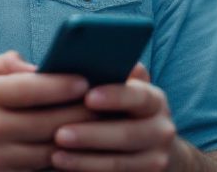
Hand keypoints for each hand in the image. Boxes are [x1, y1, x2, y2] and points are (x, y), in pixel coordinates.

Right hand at [0, 51, 98, 170]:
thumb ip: (3, 65)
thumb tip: (38, 65)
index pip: (30, 89)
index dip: (61, 84)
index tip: (87, 78)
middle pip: (48, 122)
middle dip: (82, 111)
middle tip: (109, 101)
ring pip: (50, 149)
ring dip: (79, 137)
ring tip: (104, 124)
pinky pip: (41, 168)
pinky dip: (63, 156)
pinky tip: (81, 146)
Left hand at [50, 64, 178, 170]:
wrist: (152, 149)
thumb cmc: (122, 110)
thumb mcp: (123, 89)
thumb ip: (111, 74)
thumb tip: (81, 57)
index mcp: (154, 100)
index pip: (139, 96)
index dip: (115, 96)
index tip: (88, 97)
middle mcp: (161, 130)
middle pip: (128, 134)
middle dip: (91, 134)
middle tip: (59, 133)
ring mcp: (156, 159)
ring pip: (120, 162)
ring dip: (85, 159)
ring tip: (55, 154)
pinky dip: (88, 171)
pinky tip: (65, 166)